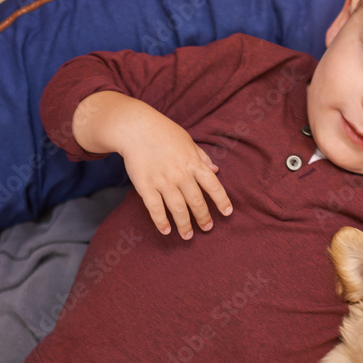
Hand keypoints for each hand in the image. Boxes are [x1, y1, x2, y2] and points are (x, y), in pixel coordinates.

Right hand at [73, 91, 232, 238]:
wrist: (134, 127)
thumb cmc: (164, 133)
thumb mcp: (188, 141)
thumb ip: (202, 158)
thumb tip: (216, 170)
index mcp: (193, 163)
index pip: (213, 186)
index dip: (222, 201)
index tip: (227, 213)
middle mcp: (181, 174)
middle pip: (197, 201)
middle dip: (203, 217)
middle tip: (207, 228)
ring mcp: (163, 181)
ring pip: (178, 209)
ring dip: (184, 225)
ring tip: (188, 236)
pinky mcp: (145, 185)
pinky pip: (155, 208)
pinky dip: (161, 221)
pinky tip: (166, 230)